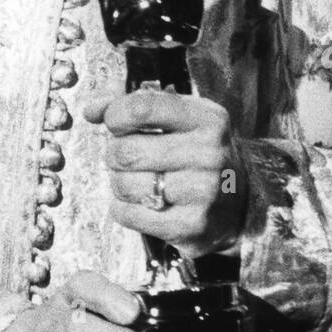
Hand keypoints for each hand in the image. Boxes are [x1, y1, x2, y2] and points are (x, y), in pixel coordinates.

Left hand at [84, 90, 248, 257]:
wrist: (240, 201)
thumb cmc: (197, 152)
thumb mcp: (179, 118)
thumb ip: (134, 105)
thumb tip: (91, 109)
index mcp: (207, 119)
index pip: (143, 108)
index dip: (115, 115)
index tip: (115, 122)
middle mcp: (210, 154)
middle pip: (126, 151)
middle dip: (115, 153)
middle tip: (126, 155)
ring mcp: (203, 193)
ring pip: (124, 184)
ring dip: (119, 182)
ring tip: (136, 179)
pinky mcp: (191, 227)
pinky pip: (128, 214)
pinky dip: (123, 208)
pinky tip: (141, 202)